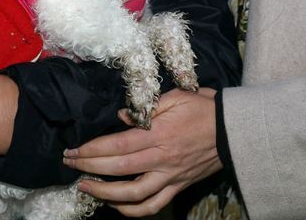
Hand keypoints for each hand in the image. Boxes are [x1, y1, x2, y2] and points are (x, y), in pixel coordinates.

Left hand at [62, 88, 221, 216]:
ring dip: (105, 194)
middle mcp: (162, 158)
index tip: (73, 150)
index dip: (91, 150)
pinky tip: (116, 204)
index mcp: (159, 133)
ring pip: (133, 195)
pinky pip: (153, 205)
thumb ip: (146, 107)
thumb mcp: (175, 97)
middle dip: (89, 168)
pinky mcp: (178, 186)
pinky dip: (132, 210)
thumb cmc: (204, 108)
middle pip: (118, 169)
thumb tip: (121, 117)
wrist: (236, 130)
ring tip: (86, 187)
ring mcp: (170, 176)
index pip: (117, 146)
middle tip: (70, 164)